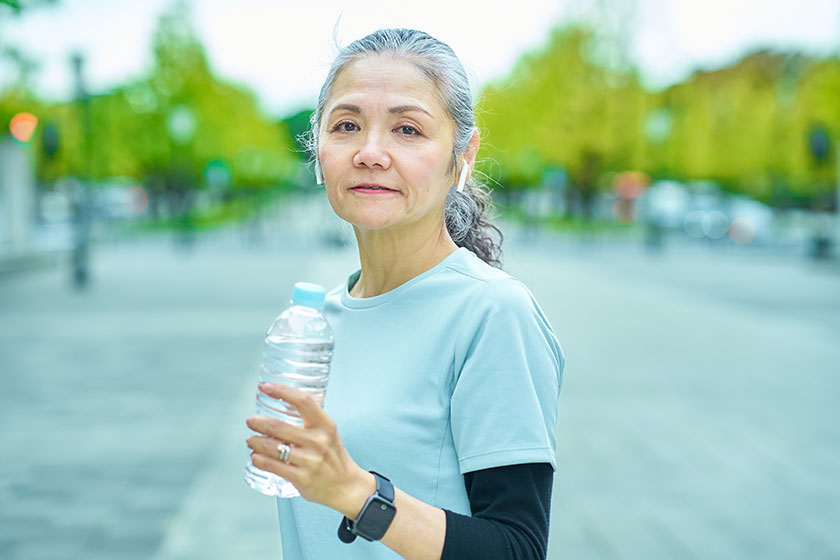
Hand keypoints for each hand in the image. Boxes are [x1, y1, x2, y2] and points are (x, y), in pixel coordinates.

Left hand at [246, 383, 374, 518]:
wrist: (346, 486)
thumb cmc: (334, 458)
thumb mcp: (328, 433)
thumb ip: (309, 421)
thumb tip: (282, 408)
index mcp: (325, 425)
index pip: (303, 401)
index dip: (282, 391)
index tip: (266, 386)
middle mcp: (318, 441)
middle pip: (279, 426)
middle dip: (258, 422)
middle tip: (251, 420)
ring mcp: (309, 460)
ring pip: (272, 447)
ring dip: (255, 442)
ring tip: (250, 440)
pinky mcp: (301, 478)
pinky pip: (273, 466)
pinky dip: (260, 460)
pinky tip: (255, 457)